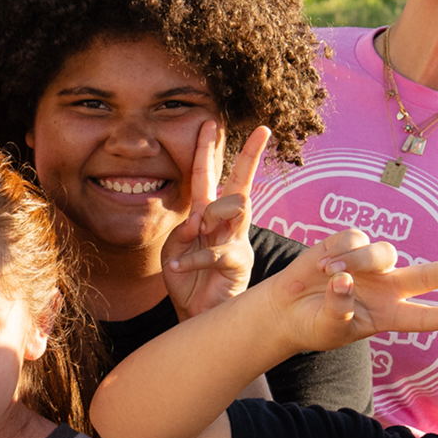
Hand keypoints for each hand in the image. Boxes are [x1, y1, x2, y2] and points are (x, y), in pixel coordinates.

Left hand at [163, 123, 269, 321]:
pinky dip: (192, 257)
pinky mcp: (238, 261)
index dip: (208, 150)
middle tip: (262, 131)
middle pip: (239, 183)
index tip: (210, 122)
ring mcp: (236, 240)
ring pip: (234, 206)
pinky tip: (177, 265)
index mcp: (208, 216)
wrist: (196, 315)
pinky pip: (216, 250)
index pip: (208, 176)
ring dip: (210, 215)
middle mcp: (227, 224)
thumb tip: (198, 219)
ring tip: (195, 232)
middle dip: (250, 156)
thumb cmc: (187, 280)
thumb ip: (183, 230)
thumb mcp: (175, 249)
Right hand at [260, 230, 437, 353]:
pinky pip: (355, 238)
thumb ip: (339, 308)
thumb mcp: (328, 328)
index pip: (423, 317)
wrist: (287, 310)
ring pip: (384, 253)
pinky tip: (321, 264)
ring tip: (329, 273)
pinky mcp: (349, 245)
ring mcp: (370, 266)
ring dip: (359, 261)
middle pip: (427, 275)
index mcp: (388, 315)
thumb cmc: (314, 325)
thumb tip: (344, 280)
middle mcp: (387, 288)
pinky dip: (339, 250)